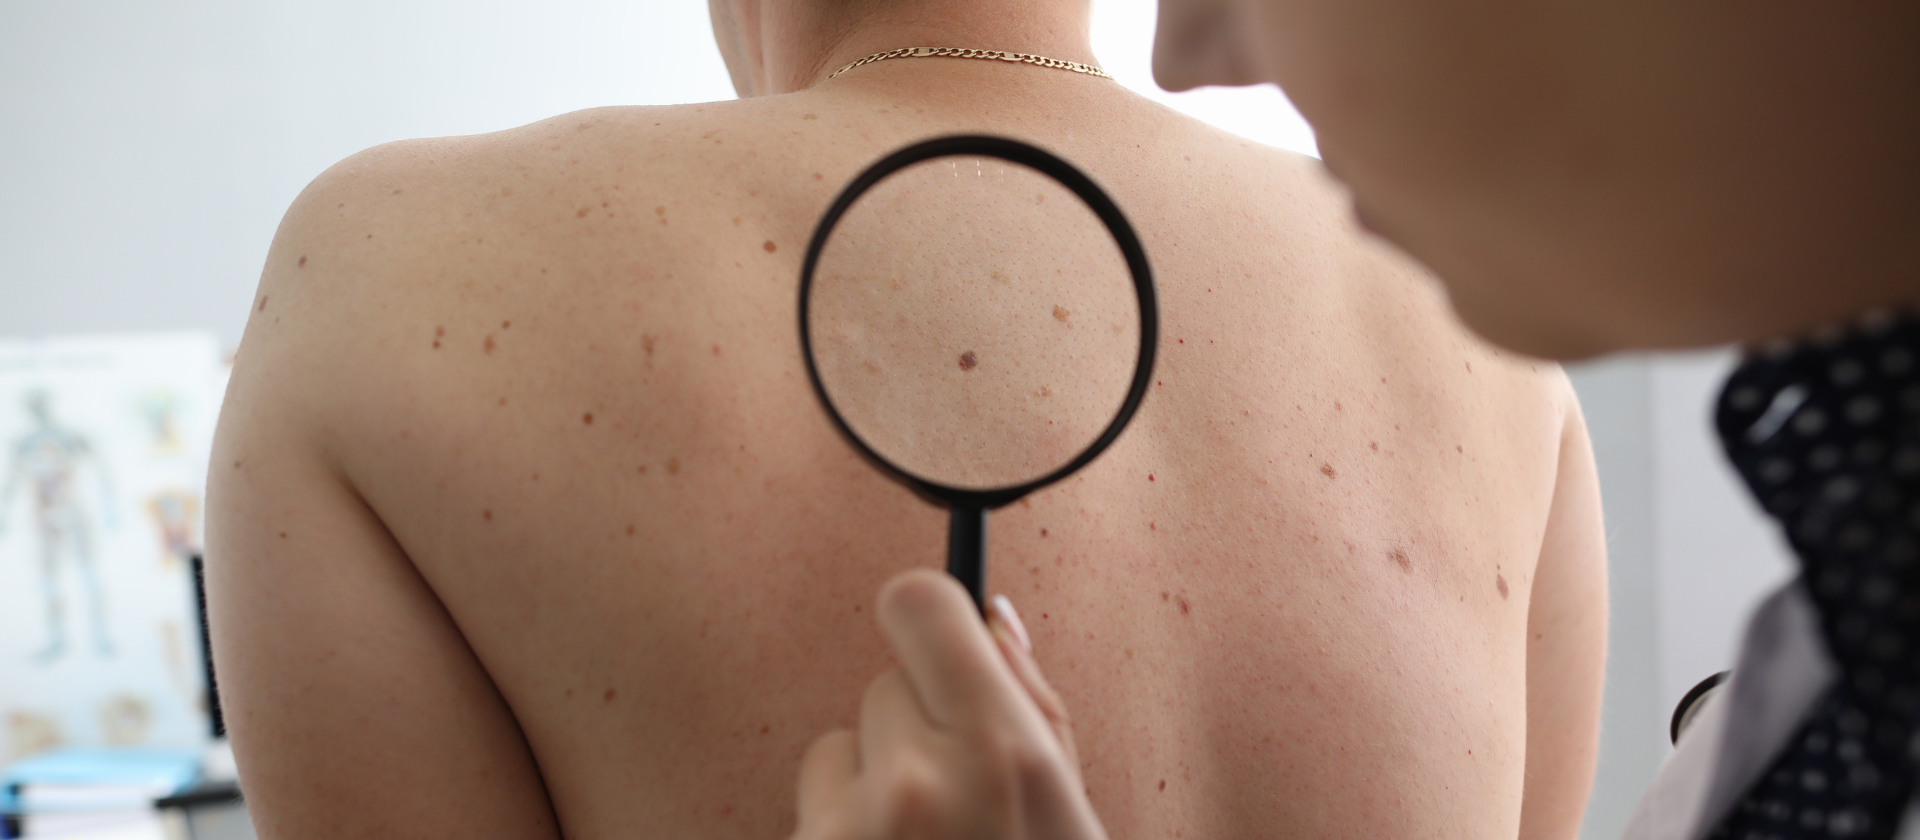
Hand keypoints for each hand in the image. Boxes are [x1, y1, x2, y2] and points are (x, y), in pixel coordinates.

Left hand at [790, 569, 1107, 839]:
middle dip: (916, 729)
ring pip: (837, 749)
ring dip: (869, 787)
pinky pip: (810, 813)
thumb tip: (994, 618)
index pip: (919, 603)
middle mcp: (914, 786)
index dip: (931, 617)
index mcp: (1001, 755)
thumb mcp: (1074, 814)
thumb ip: (1037, 709)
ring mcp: (845, 831)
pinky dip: (843, 836)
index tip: (940, 640)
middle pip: (886, 684)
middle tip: (961, 804)